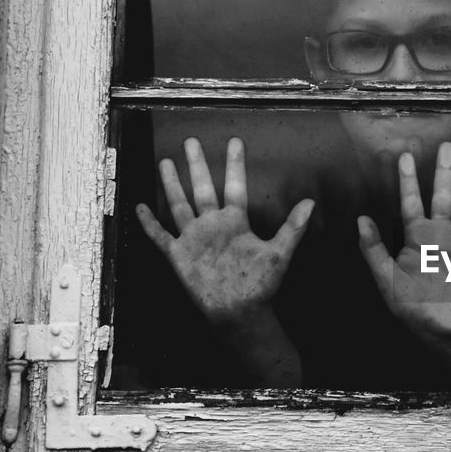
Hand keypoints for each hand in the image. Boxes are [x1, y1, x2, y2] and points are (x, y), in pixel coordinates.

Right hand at [136, 137, 313, 325]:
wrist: (239, 310)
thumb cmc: (261, 284)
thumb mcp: (280, 253)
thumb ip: (293, 227)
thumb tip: (310, 203)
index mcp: (236, 222)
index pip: (234, 186)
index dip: (235, 164)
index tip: (235, 142)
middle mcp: (213, 225)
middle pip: (202, 188)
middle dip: (197, 165)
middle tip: (191, 141)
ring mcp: (195, 238)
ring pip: (180, 204)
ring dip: (172, 184)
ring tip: (166, 162)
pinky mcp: (179, 254)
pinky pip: (160, 235)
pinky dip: (149, 222)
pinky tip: (140, 207)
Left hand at [358, 142, 450, 338]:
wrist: (436, 327)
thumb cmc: (408, 305)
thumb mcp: (385, 277)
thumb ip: (373, 249)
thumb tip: (361, 219)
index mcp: (416, 237)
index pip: (411, 201)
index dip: (408, 180)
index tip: (405, 156)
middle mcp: (439, 234)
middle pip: (442, 196)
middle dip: (444, 172)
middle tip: (448, 147)